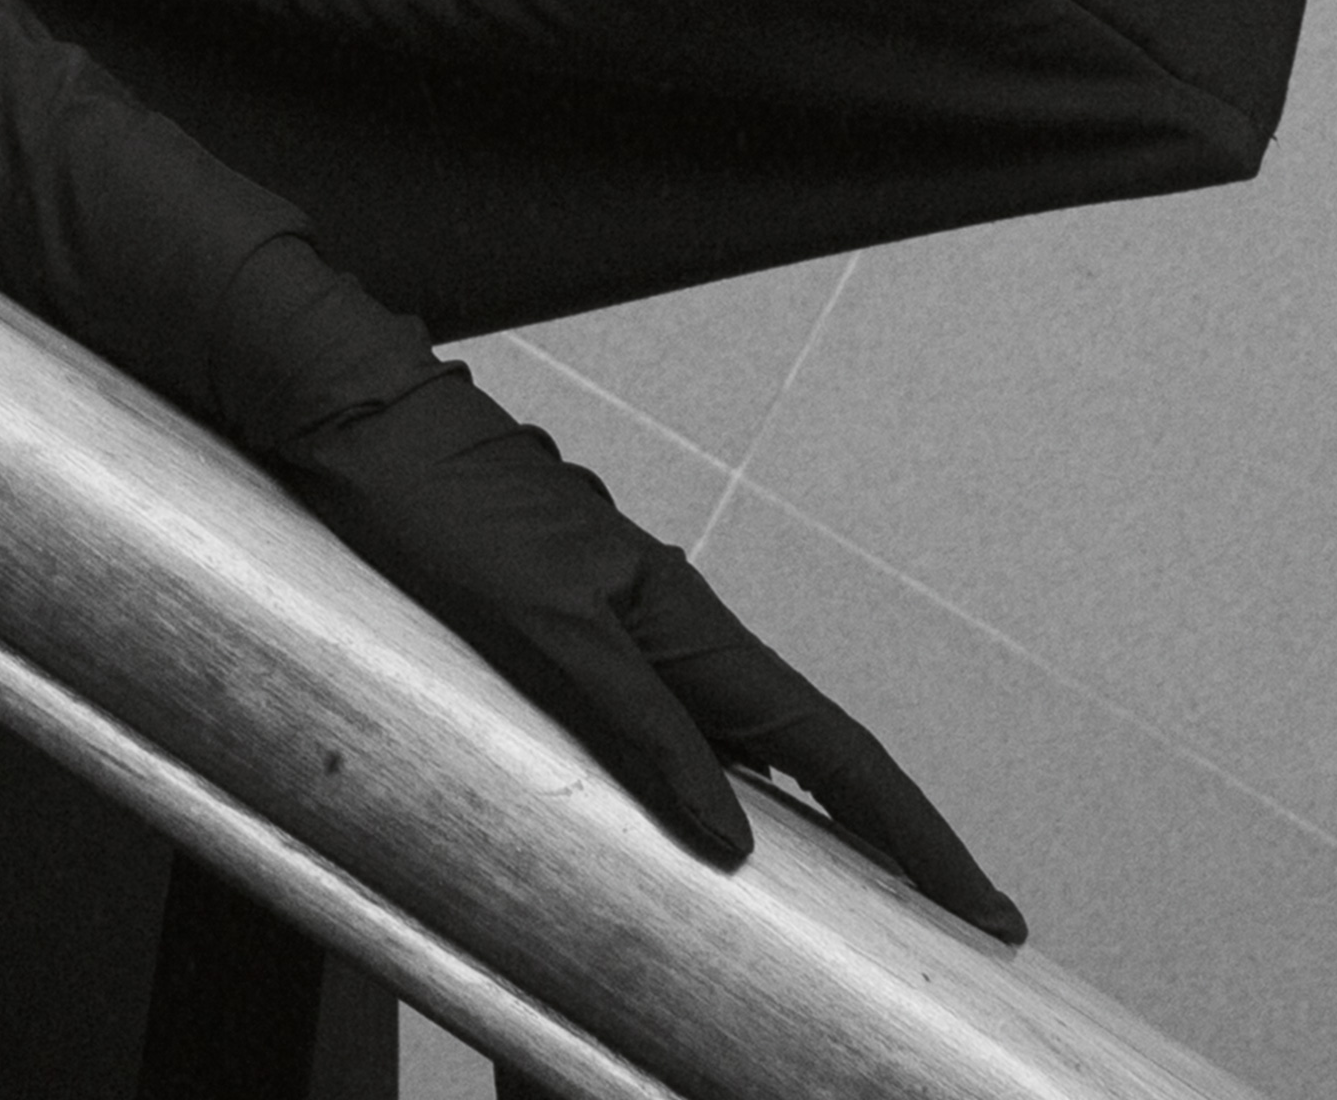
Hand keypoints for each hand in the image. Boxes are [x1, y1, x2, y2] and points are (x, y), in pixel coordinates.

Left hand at [269, 363, 1022, 942]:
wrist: (348, 418)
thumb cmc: (430, 504)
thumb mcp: (536, 623)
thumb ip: (637, 725)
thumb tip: (735, 844)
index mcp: (685, 626)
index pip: (832, 750)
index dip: (915, 833)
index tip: (988, 907)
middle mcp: (671, 626)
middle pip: (809, 751)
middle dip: (888, 837)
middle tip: (957, 918)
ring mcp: (626, 625)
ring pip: (741, 739)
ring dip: (807, 814)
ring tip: (859, 892)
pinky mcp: (569, 625)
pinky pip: (669, 723)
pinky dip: (714, 779)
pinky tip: (713, 813)